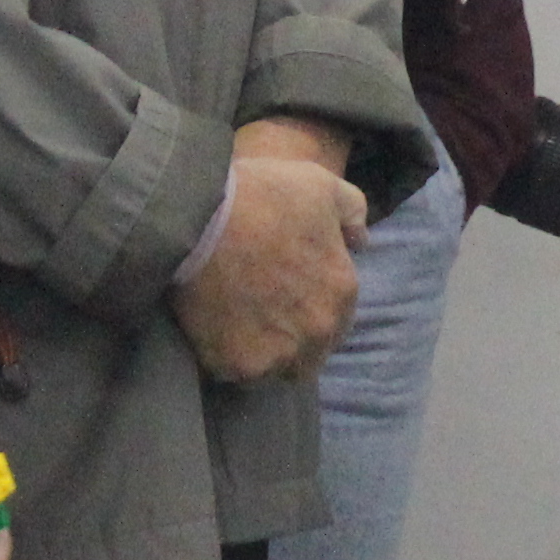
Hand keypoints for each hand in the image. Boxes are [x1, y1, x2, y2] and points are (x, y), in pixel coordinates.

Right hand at [173, 122, 363, 384]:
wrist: (198, 216)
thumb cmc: (261, 195)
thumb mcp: (320, 185)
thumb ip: (352, 210)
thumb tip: (361, 241)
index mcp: (342, 292)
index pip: (338, 320)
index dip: (312, 309)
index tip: (286, 297)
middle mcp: (318, 331)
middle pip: (311, 353)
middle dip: (292, 340)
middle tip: (261, 316)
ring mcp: (278, 354)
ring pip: (276, 371)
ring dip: (263, 356)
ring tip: (236, 329)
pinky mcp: (237, 366)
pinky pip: (235, 374)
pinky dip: (226, 359)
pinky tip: (212, 332)